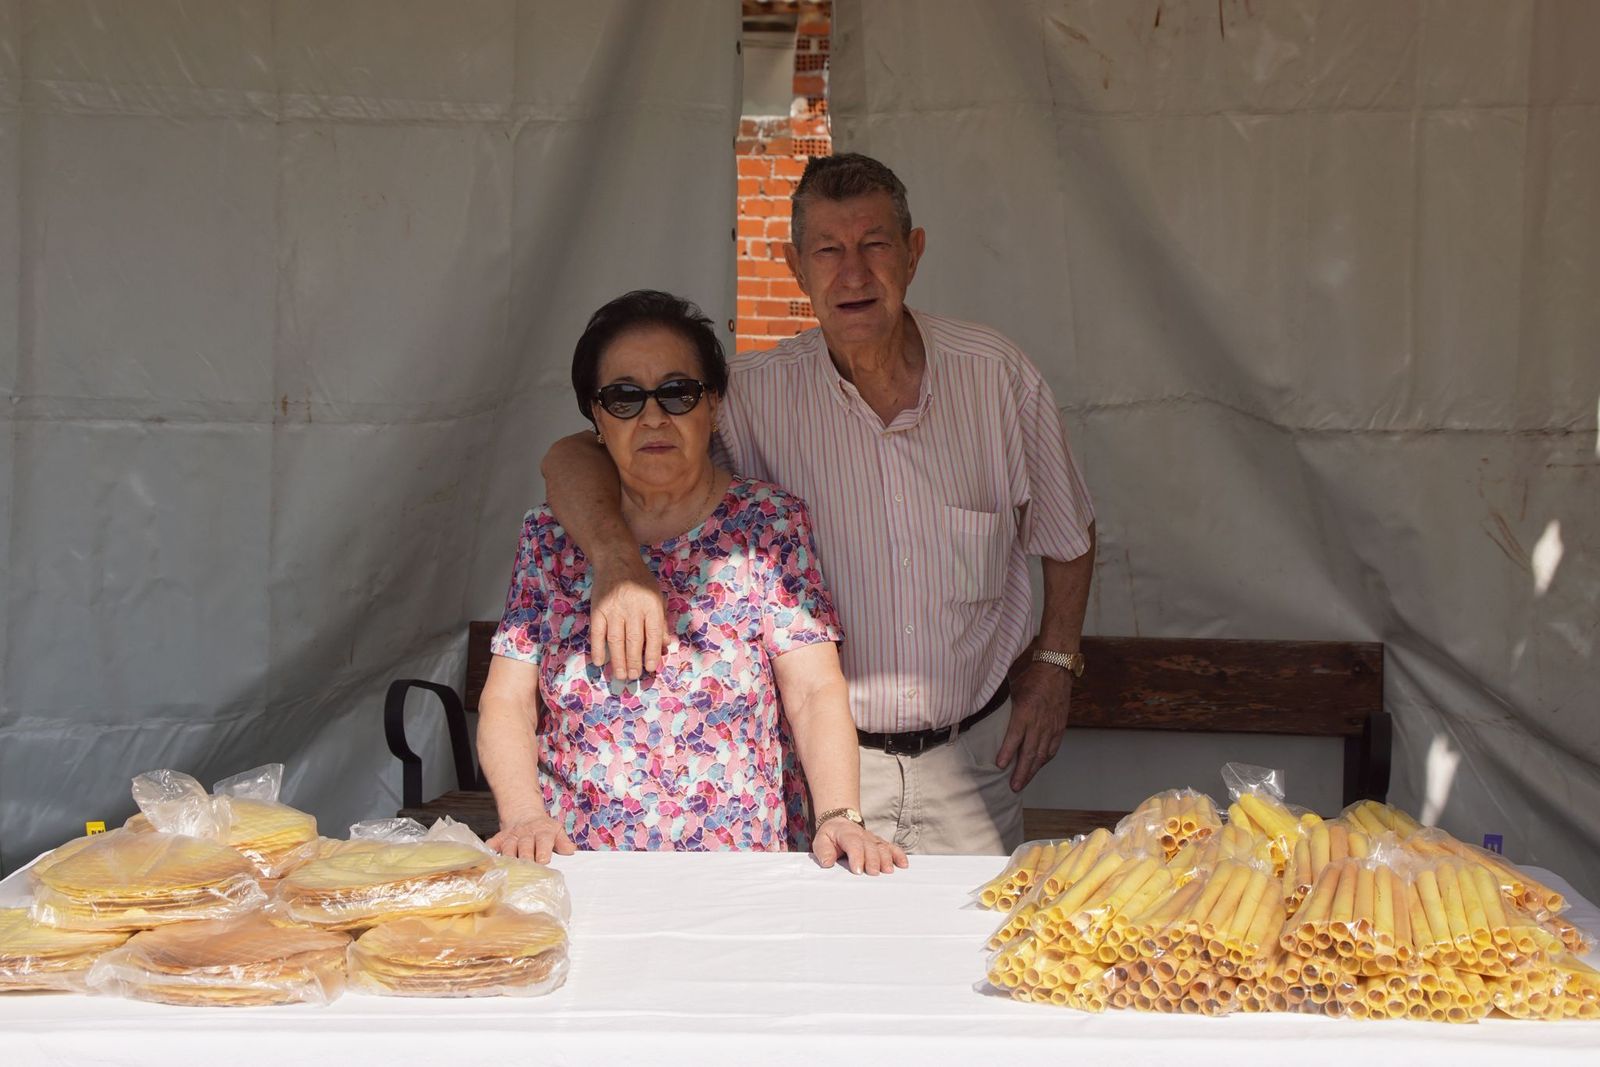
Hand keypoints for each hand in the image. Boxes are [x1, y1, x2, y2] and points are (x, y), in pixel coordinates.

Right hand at [487, 813, 576, 863]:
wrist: (523, 813)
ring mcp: (511, 836)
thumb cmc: (543, 829)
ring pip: (508, 847)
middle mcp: (526, 834)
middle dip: (525, 857)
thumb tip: (571, 850)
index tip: (543, 860)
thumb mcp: (556, 830)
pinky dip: (490, 852)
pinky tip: (488, 861)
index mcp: (543, 832)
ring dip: (508, 858)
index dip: (543, 850)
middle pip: (525, 846)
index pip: (543, 841)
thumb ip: (563, 841)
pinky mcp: (499, 839)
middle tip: (526, 868)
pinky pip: (492, 845)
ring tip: (508, 869)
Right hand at [589, 555, 666, 679]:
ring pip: (615, 640)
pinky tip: (600, 662)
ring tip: (621, 675)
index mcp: (650, 605)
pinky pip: (597, 633)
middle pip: (633, 640)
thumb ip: (660, 622)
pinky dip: (597, 648)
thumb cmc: (640, 581)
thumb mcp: (657, 597)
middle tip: (634, 676)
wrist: (616, 559)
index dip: (652, 653)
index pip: (653, 633)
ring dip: (618, 660)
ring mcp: (613, 609)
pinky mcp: (597, 609)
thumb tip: (665, 645)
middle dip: (634, 661)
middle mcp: (632, 607)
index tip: (651, 668)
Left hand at [811, 816, 908, 875]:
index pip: (853, 844)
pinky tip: (904, 864)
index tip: (858, 870)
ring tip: (888, 871)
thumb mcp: (821, 840)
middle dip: (873, 860)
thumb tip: (827, 863)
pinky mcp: (880, 843)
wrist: (840, 822)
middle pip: (870, 847)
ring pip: (882, 847)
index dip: (857, 856)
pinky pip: (892, 847)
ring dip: (887, 859)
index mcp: (847, 833)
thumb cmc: (831, 836)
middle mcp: (863, 835)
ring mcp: (873, 839)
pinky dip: (899, 855)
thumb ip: (823, 851)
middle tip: (874, 873)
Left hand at [995, 661, 1071, 792]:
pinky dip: (1044, 760)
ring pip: (1042, 754)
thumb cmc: (1031, 680)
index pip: (1015, 737)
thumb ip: (1003, 709)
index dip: (1007, 752)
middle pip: (1030, 752)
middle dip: (1021, 772)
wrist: (1055, 671)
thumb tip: (986, 719)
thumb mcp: (1012, 691)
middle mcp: (1039, 723)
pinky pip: (1052, 748)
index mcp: (1025, 712)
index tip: (1000, 765)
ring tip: (1023, 783)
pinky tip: (1038, 767)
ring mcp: (1051, 727)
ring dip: (1032, 771)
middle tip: (1013, 786)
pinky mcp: (1059, 728)